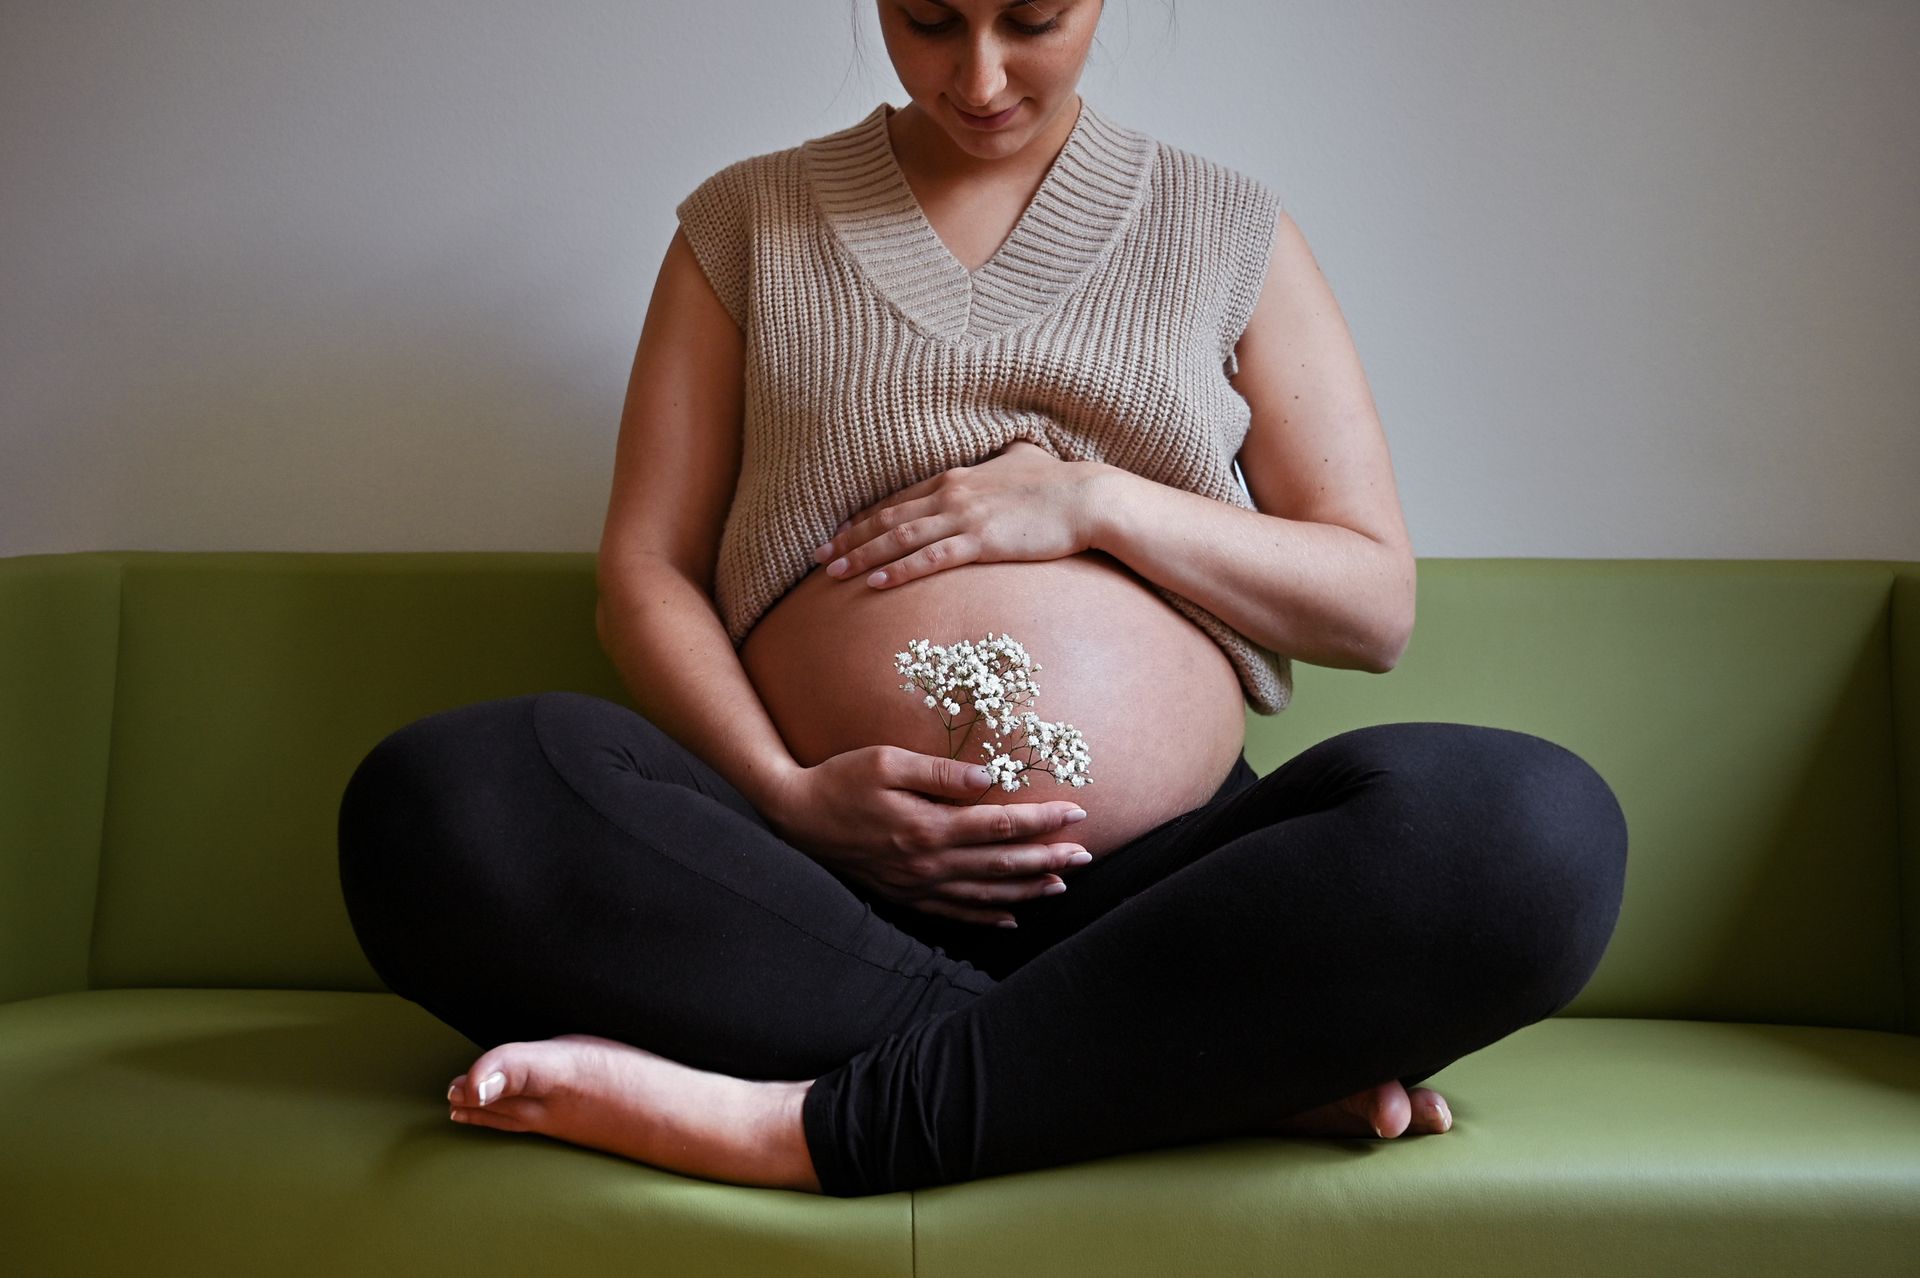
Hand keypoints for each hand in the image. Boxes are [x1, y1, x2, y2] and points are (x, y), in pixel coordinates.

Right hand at [762, 743, 1093, 927]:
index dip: (1043, 820)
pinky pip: (955, 913)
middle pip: (1001, 863)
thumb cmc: (840, 779)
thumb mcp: (886, 761)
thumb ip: (940, 773)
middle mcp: (927, 863)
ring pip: (984, 893)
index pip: (1000, 825)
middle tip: (1087, 855)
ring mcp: (916, 886)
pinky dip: (987, 916)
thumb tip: (989, 779)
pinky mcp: (904, 896)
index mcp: (927, 827)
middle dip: (1049, 858)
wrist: (794, 817)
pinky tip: (1012, 916)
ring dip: (1027, 889)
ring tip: (1063, 884)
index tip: (1077, 811)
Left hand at [811, 440, 1106, 589]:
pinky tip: (875, 584)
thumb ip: (1007, 455)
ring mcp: (964, 517)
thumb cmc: (1059, 482)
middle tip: (817, 557)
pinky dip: (898, 571)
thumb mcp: (1024, 458)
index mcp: (955, 477)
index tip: (838, 534)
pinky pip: (929, 559)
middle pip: (887, 518)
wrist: (1087, 498)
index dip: (863, 519)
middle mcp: (950, 493)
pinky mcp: (980, 541)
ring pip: (898, 538)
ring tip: (832, 574)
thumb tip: (1012, 447)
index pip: (898, 500)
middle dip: (848, 538)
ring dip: (862, 557)